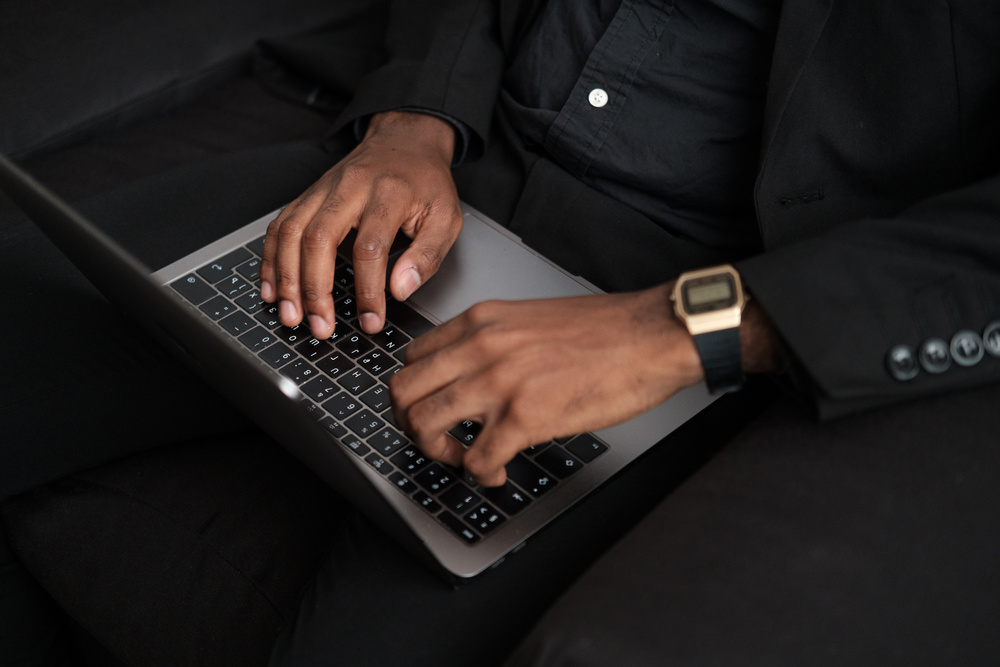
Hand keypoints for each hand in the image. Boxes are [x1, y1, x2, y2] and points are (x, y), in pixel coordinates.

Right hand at [260, 111, 462, 337]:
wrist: (405, 141)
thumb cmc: (426, 183)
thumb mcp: (446, 217)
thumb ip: (428, 255)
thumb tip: (400, 290)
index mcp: (388, 193)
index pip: (370, 247)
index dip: (368, 290)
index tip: (370, 321)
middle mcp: (350, 188)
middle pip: (319, 238)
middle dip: (314, 290)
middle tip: (320, 327)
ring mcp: (323, 189)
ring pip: (292, 232)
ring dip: (286, 279)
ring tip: (290, 315)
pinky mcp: (308, 195)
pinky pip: (280, 226)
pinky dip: (271, 259)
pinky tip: (272, 288)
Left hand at [388, 284, 705, 485]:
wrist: (651, 335)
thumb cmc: (605, 331)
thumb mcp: (530, 320)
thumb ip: (493, 342)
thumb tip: (470, 376)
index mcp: (481, 321)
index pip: (412, 358)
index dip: (414, 392)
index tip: (430, 409)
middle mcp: (481, 346)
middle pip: (403, 391)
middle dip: (409, 425)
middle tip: (435, 439)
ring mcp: (499, 381)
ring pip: (424, 424)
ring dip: (436, 451)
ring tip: (463, 458)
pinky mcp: (525, 416)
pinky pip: (476, 459)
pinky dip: (480, 474)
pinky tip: (498, 471)